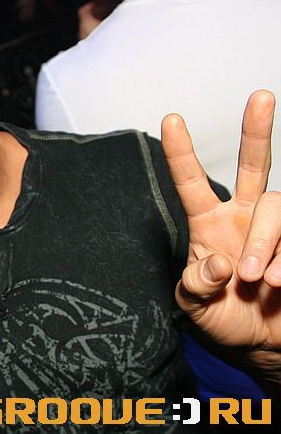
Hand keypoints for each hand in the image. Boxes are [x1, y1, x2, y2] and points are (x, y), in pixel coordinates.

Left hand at [162, 90, 280, 382]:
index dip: (181, 152)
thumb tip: (220, 262)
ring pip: (276, 207)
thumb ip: (196, 285)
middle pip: (253, 165)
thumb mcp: (194, 306)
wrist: (263, 346)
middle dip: (256, 129)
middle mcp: (244, 218)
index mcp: (209, 224)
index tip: (171, 118)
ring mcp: (277, 231)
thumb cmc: (222, 318)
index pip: (191, 183)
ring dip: (266, 244)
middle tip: (261, 96)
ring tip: (262, 283)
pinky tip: (279, 286)